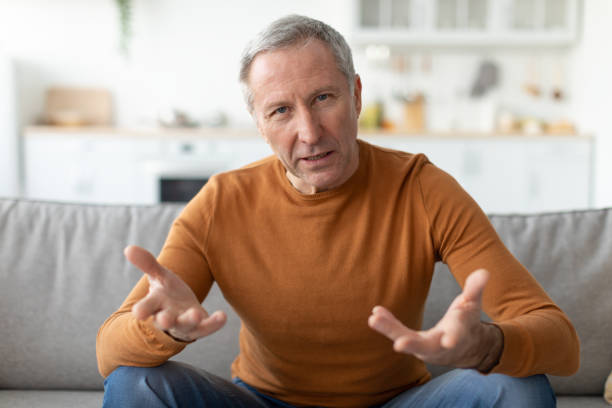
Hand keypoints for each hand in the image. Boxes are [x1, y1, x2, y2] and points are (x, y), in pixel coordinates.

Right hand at [125, 245, 225, 341]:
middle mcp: (168, 316)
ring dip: (190, 320)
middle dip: (165, 320)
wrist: (182, 310)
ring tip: (196, 313)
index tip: (138, 313)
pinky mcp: (200, 327)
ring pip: (185, 325)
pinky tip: (222, 316)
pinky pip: (207, 328)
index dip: (143, 310)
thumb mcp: (159, 276)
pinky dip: (214, 323)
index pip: (146, 307)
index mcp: (155, 304)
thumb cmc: (167, 293)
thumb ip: (147, 264)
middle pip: (164, 321)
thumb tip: (128, 248)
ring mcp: (184, 324)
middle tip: (164, 319)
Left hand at [368, 269, 502, 370]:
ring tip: (374, 319)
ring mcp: (425, 348)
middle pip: (426, 346)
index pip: (458, 334)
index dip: (454, 336)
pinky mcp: (414, 345)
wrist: (467, 348)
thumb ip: (475, 289)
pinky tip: (374, 313)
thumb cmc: (468, 322)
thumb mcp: (473, 305)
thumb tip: (484, 271)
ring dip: (391, 331)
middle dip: (413, 344)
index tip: (449, 340)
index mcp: (459, 334)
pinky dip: (387, 325)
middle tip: (398, 344)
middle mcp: (441, 346)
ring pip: (407, 341)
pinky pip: (398, 335)